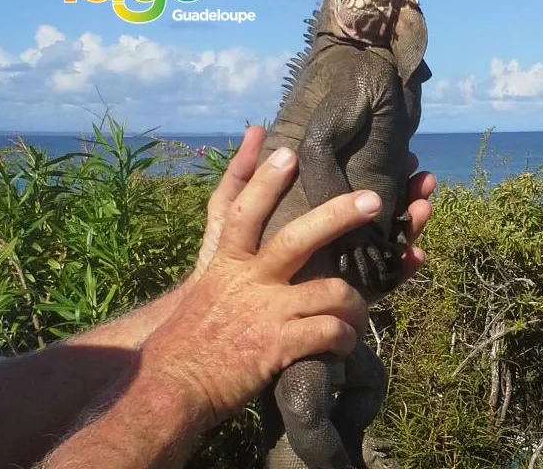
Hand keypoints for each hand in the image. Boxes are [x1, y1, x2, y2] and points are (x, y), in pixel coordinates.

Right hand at [140, 147, 382, 427]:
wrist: (171, 388)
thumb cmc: (190, 339)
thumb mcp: (204, 290)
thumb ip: (224, 264)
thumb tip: (242, 251)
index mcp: (227, 264)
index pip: (245, 212)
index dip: (266, 180)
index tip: (289, 153)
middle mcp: (247, 281)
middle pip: (298, 237)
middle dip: (339, 214)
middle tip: (371, 199)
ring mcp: (265, 313)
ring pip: (331, 291)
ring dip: (355, 303)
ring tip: (359, 313)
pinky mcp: (278, 347)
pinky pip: (329, 333)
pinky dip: (345, 338)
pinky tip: (345, 344)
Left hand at [192, 126, 436, 286]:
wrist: (222, 345)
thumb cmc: (223, 272)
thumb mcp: (227, 219)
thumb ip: (243, 180)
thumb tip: (257, 129)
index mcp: (312, 225)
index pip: (351, 194)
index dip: (379, 174)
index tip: (405, 156)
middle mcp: (332, 247)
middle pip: (374, 215)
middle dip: (401, 192)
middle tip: (422, 175)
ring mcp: (343, 275)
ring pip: (384, 245)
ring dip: (409, 224)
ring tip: (426, 205)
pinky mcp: (346, 306)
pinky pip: (380, 286)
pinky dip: (399, 270)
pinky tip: (416, 256)